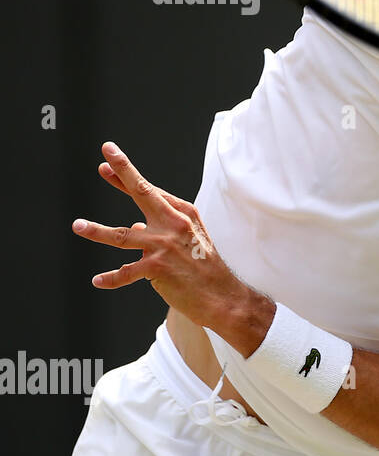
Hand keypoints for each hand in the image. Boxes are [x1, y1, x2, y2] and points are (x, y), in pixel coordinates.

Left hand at [72, 142, 264, 335]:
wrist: (223, 296)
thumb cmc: (206, 269)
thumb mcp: (190, 241)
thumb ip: (162, 230)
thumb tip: (134, 227)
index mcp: (184, 214)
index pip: (151, 190)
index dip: (127, 174)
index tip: (110, 159)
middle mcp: (175, 224)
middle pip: (143, 193)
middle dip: (123, 173)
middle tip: (104, 159)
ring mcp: (165, 245)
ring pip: (122, 236)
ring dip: (97, 231)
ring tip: (78, 226)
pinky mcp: (157, 267)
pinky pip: (125, 273)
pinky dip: (110, 278)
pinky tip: (98, 280)